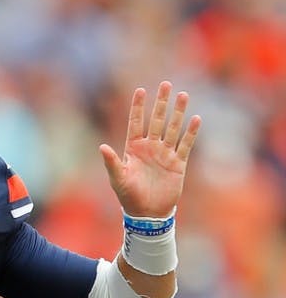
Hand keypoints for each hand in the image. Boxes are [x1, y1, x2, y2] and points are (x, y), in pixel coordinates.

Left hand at [100, 81, 200, 217]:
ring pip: (172, 128)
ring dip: (177, 113)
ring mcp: (164, 154)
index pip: (136, 123)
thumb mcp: (118, 178)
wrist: (148, 213)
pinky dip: (190, 133)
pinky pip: (186, 145)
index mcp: (133, 148)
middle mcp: (150, 147)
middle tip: (166, 84)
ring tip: (183, 95)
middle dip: (161, 103)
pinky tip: (196, 119)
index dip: (138, 107)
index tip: (141, 90)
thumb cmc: (129, 196)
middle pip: (156, 120)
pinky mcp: (178, 163)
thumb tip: (102, 147)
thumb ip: (112, 162)